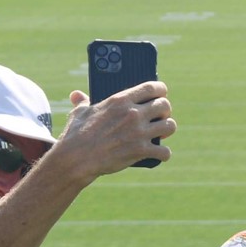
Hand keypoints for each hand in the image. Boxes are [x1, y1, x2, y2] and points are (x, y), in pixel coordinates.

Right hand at [52, 82, 175, 182]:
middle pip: (164, 105)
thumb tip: (76, 95)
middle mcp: (133, 114)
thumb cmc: (76, 135)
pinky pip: (164, 151)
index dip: (161, 90)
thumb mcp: (79, 113)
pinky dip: (164, 154)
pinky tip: (160, 154)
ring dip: (168, 129)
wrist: (76, 159)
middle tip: (160, 117)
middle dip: (165, 111)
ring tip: (161, 133)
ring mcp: (138, 133)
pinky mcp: (140, 151)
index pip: (152, 87)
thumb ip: (83, 101)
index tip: (161, 94)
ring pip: (170, 126)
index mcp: (121, 100)